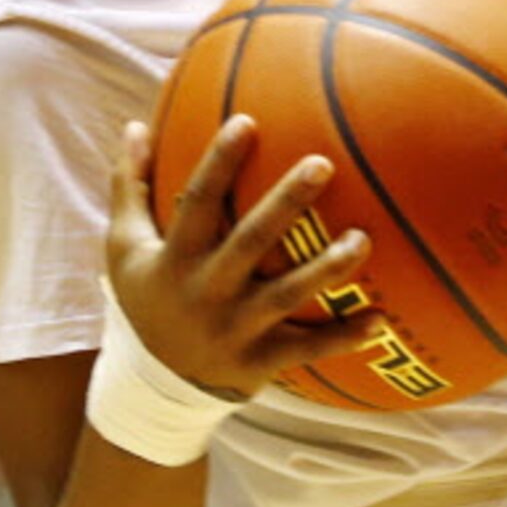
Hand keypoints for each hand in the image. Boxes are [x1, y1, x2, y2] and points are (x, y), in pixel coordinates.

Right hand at [105, 116, 378, 397]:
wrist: (155, 384)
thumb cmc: (148, 297)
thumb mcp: (125, 247)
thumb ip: (129, 187)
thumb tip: (133, 125)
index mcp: (176, 257)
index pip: (197, 201)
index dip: (219, 162)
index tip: (247, 121)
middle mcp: (207, 291)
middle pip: (251, 241)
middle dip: (286, 203)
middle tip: (322, 163)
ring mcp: (236, 329)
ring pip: (286, 296)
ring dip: (325, 269)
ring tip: (363, 238)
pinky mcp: (261, 362)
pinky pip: (308, 349)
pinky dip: (345, 337)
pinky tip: (381, 318)